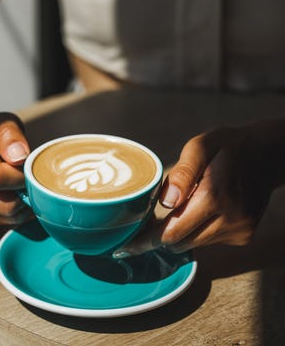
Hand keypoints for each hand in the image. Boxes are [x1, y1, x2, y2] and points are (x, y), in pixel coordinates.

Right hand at [0, 112, 32, 224]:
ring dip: (22, 205)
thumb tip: (19, 156)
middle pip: (2, 203)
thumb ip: (10, 134)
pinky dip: (15, 213)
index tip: (27, 168)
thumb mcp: (1, 122)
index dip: (19, 176)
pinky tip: (17, 195)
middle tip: (31, 181)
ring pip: (3, 216)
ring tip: (26, 188)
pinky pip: (0, 222)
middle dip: (24, 193)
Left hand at [113, 122, 283, 257]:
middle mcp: (230, 218)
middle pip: (181, 242)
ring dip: (180, 231)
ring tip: (176, 211)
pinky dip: (197, 230)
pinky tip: (199, 211)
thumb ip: (183, 172)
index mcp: (215, 196)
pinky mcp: (244, 235)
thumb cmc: (227, 147)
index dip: (148, 240)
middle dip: (160, 236)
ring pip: (194, 243)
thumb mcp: (201, 146)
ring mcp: (239, 230)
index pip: (173, 232)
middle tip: (145, 226)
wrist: (266, 154)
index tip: (127, 247)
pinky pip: (209, 241)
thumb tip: (166, 202)